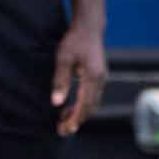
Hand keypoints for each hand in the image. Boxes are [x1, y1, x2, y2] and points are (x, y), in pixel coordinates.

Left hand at [50, 19, 107, 135]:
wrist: (89, 27)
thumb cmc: (75, 40)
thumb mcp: (63, 58)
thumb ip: (60, 81)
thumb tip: (56, 102)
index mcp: (93, 76)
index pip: (85, 104)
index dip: (75, 118)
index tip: (65, 129)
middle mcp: (100, 80)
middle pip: (90, 108)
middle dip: (77, 121)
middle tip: (62, 131)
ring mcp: (102, 79)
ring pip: (92, 104)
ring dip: (79, 114)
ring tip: (63, 122)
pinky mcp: (99, 77)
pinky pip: (93, 97)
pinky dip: (82, 106)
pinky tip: (70, 108)